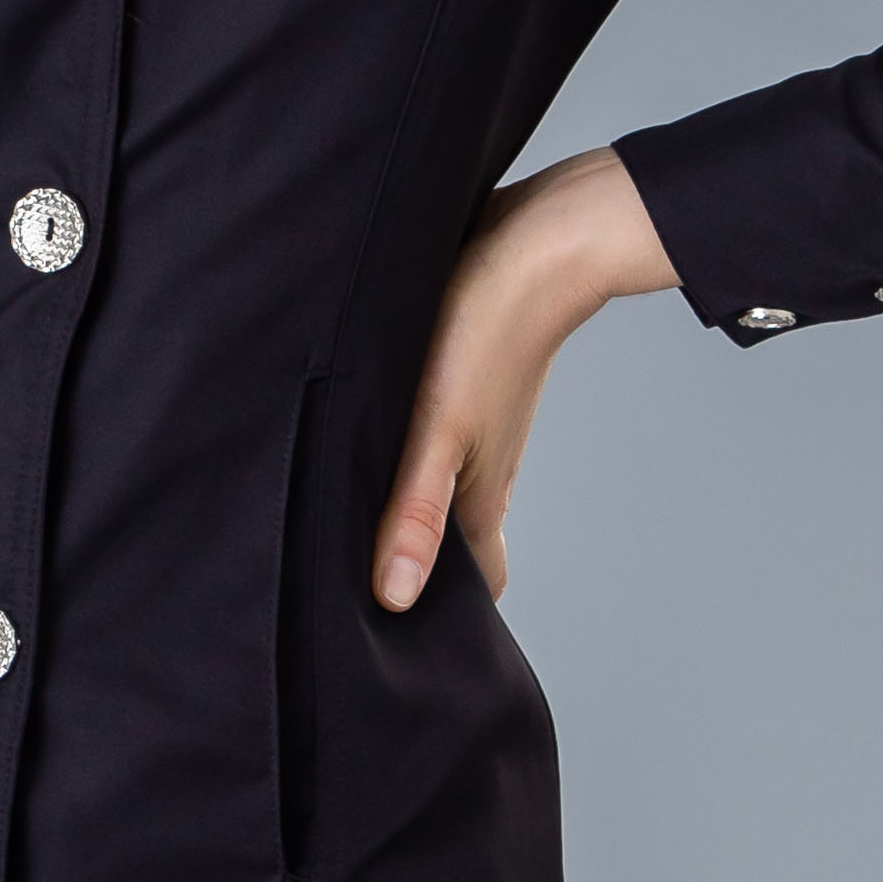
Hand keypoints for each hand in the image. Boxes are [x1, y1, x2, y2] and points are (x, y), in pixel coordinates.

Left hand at [375, 148, 674, 612]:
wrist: (533, 242)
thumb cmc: (485, 333)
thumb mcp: (438, 431)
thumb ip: (414, 513)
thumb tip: (397, 598)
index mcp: (481, 500)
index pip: (474, 584)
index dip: (443, 616)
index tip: (401, 639)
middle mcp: (483, 473)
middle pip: (456, 542)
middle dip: (418, 568)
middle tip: (355, 586)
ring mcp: (477, 431)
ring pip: (444, 490)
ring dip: (408, 510)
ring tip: (349, 524)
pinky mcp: (463, 389)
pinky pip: (437, 443)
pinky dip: (409, 459)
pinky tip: (372, 443)